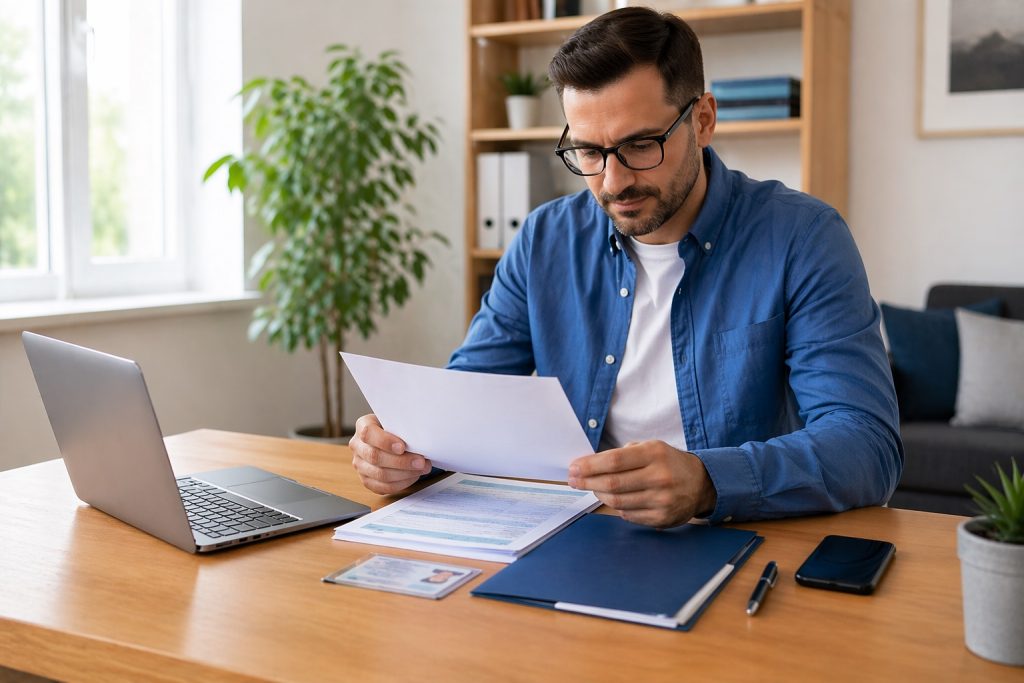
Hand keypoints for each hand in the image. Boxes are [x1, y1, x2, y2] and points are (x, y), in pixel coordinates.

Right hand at [349, 414, 431, 494]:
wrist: (391, 438)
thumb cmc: (396, 428)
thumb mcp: (397, 420)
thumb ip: (403, 427)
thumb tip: (420, 440)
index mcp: (363, 426)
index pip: (368, 433)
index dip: (385, 442)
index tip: (402, 447)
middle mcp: (358, 446)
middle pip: (375, 457)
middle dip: (401, 461)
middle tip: (421, 462)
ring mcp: (360, 465)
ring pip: (380, 474)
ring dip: (405, 474)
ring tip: (422, 469)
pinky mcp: (367, 480)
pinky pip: (383, 487)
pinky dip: (401, 483)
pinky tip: (413, 476)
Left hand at [567, 440, 716, 527]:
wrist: (702, 483)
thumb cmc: (669, 463)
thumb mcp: (651, 447)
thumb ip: (623, 454)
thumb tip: (589, 464)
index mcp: (654, 454)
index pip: (614, 461)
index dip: (589, 465)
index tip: (573, 467)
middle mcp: (659, 477)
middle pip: (612, 483)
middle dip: (587, 481)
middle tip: (573, 480)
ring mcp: (661, 500)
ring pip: (617, 501)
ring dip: (599, 494)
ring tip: (593, 487)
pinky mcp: (662, 518)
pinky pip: (628, 515)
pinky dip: (616, 507)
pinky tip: (613, 499)